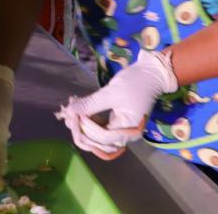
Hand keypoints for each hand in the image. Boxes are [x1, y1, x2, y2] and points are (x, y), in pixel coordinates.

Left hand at [56, 49, 177, 159]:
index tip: (72, 113)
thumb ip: (91, 104)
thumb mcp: (111, 93)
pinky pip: (99, 129)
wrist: (151, 73)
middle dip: (81, 130)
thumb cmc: (135, 82)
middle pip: (98, 143)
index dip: (85, 127)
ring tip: (70, 112)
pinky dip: (88, 122)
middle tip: (67, 115)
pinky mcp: (115, 123)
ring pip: (97, 138)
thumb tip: (70, 111)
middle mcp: (125, 135)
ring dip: (82, 127)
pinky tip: (78, 111)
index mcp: (129, 131)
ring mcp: (120, 130)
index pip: (102, 137)